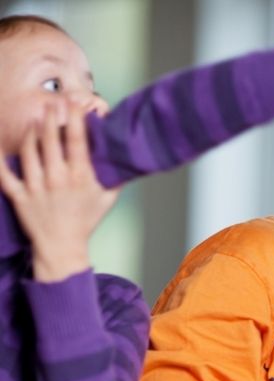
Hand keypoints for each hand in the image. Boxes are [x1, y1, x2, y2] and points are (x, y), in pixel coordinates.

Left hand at [0, 100, 118, 281]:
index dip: (75, 118)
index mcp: (80, 177)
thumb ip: (115, 176)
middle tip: (49, 104)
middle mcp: (57, 179)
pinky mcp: (19, 196)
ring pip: (29, 151)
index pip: (76, 140)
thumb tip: (124, 157)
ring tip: (34, 122)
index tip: (74, 103)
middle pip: (50, 140)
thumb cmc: (86, 222)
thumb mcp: (108, 199)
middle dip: (49, 118)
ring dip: (31, 133)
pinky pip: (4, 175)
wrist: (62, 247)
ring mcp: (36, 187)